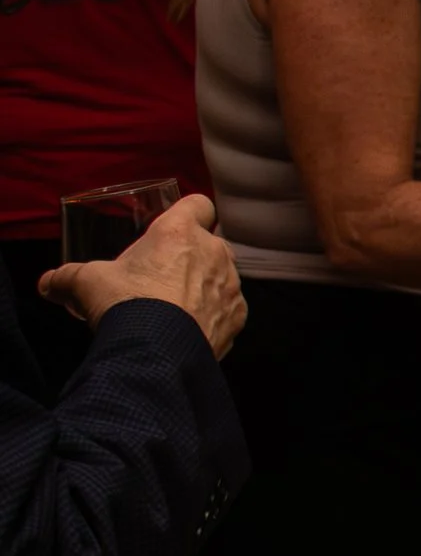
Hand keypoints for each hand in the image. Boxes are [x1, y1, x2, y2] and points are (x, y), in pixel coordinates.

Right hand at [40, 195, 246, 358]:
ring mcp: (231, 284)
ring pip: (222, 274)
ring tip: (176, 304)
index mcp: (179, 232)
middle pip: (210, 241)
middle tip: (163, 273)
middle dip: (192, 253)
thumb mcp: (86, 282)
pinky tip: (191, 326)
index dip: (188, 212)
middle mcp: (214, 252)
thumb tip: (47, 283)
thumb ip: (66, 277)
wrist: (157, 351)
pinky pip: (228, 307)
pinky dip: (214, 313)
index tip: (174, 226)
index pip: (198, 204)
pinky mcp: (238, 316)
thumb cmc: (124, 303)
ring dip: (205, 283)